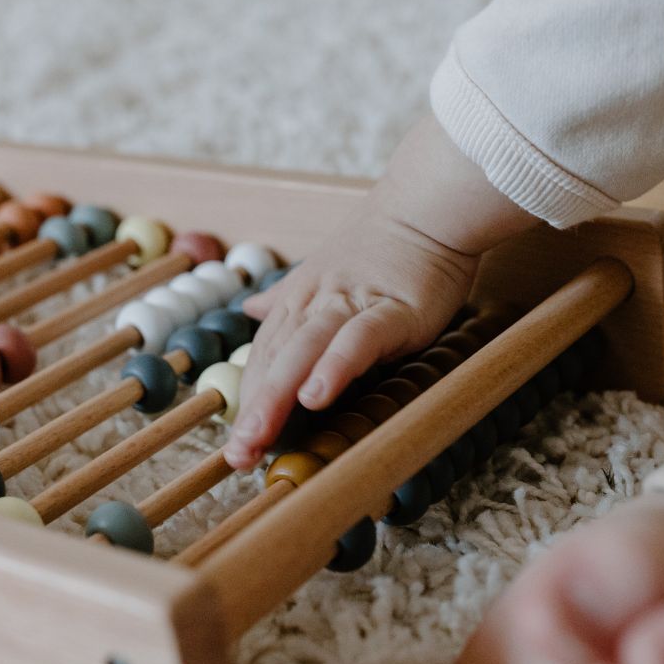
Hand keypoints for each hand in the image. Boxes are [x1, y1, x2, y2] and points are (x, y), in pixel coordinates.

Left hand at [223, 115, 537, 468]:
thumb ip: (288, 298)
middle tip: (238, 456)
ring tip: (258, 436)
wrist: (425, 207)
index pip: (266, 355)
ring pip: (304, 351)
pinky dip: (334, 366)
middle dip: (254, 409)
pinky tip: (316, 396)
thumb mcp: (324, 271)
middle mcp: (316, 303)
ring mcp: (352, 304)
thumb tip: (251, 308)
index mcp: (300, 299)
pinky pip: (358, 339)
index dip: (248, 399)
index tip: (238, 443)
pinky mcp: (392, 310)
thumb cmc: (382, 245)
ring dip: (277, 394)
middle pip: (276, 358)